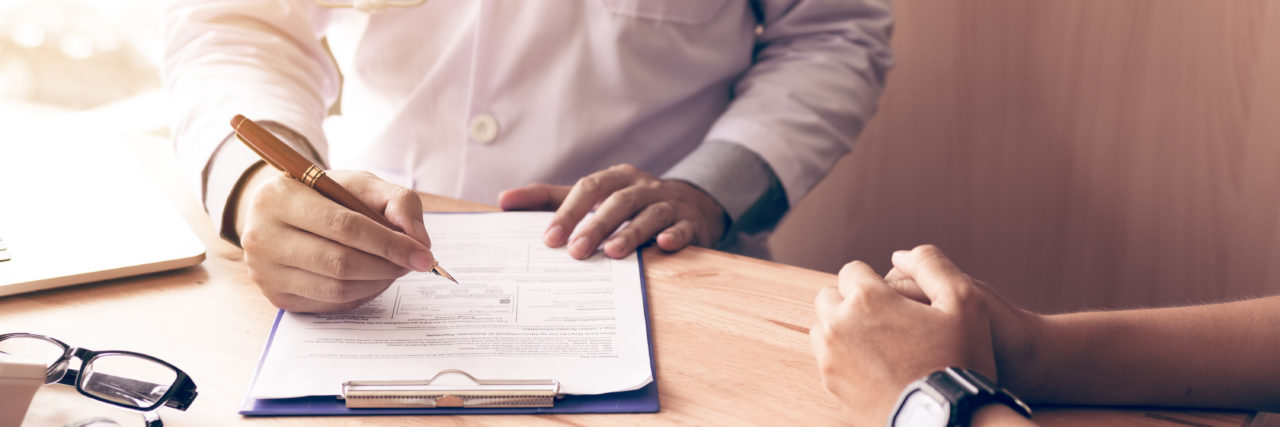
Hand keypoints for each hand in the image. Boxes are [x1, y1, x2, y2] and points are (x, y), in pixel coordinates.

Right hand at [235, 169, 435, 312]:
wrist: (281, 214)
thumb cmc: (325, 196)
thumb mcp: (359, 184)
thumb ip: (397, 201)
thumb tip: (419, 241)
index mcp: (278, 196)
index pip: (344, 226)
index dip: (390, 243)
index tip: (424, 254)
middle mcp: (261, 236)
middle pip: (340, 262)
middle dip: (387, 265)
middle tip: (413, 262)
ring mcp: (264, 271)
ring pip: (337, 288)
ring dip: (378, 282)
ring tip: (394, 268)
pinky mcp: (275, 297)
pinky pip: (330, 304)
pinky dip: (361, 294)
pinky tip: (371, 278)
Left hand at [497, 164, 726, 258]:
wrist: (690, 208)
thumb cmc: (628, 206)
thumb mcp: (592, 199)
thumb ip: (550, 200)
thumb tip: (503, 201)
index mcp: (616, 179)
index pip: (588, 188)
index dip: (568, 211)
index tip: (548, 239)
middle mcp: (642, 187)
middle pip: (617, 201)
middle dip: (595, 225)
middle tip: (575, 251)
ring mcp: (669, 203)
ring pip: (649, 213)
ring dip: (631, 232)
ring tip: (613, 253)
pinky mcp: (691, 223)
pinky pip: (683, 227)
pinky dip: (674, 235)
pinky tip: (664, 246)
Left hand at [809, 245, 1003, 423]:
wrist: (949, 419)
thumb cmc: (960, 359)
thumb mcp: (965, 302)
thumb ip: (932, 266)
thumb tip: (900, 253)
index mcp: (866, 298)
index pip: (852, 271)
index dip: (874, 281)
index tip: (893, 299)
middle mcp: (839, 324)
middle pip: (829, 297)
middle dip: (851, 302)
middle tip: (883, 319)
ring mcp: (831, 358)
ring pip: (823, 328)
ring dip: (842, 328)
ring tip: (876, 342)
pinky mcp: (831, 386)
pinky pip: (826, 359)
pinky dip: (842, 357)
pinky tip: (872, 365)